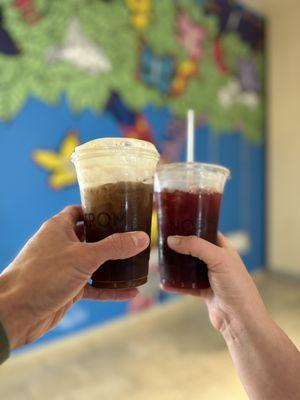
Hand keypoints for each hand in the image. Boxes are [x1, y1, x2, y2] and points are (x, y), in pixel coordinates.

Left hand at [0, 206, 148, 349]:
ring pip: (94, 263)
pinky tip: (130, 292)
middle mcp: (62, 245)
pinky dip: (110, 289)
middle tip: (134, 237)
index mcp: (60, 228)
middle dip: (112, 238)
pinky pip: (94, 286)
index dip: (99, 210)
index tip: (120, 211)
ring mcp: (65, 268)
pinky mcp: (68, 288)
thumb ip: (114, 247)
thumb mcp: (84, 257)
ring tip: (136, 263)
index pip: (80, 211)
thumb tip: (142, 238)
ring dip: (113, 265)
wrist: (15, 313)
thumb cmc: (43, 276)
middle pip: (91, 237)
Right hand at [163, 233, 267, 336]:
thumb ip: (196, 246)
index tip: (176, 222)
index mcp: (224, 249)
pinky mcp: (204, 292)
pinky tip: (164, 283)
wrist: (240, 319)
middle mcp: (217, 261)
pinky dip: (176, 284)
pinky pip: (186, 285)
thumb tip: (172, 239)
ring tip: (161, 259)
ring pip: (189, 267)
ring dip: (176, 265)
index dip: (193, 225)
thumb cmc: (237, 286)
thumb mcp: (218, 259)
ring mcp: (210, 277)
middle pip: (194, 248)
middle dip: (180, 245)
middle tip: (163, 240)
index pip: (207, 231)